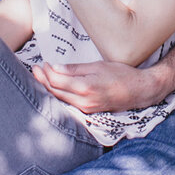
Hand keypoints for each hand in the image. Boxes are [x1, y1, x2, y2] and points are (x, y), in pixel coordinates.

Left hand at [32, 60, 162, 112]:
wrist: (139, 91)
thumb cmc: (121, 74)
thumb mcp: (98, 66)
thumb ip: (75, 69)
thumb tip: (54, 68)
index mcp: (85, 88)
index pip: (57, 81)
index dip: (46, 72)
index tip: (42, 63)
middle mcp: (84, 102)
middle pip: (55, 92)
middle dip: (43, 80)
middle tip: (35, 69)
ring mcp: (86, 109)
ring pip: (61, 99)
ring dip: (49, 88)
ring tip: (41, 77)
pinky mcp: (89, 111)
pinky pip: (69, 103)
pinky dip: (59, 94)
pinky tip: (55, 87)